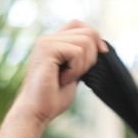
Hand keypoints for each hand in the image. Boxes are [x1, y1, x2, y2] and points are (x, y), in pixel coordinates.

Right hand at [0, 20, 107, 137]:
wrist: (36, 113)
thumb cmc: (53, 97)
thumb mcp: (74, 72)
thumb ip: (82, 56)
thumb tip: (101, 46)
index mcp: (53, 42)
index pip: (79, 24)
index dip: (95, 36)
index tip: (102, 52)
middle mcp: (48, 38)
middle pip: (88, 32)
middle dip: (92, 55)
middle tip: (76, 74)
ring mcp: (46, 42)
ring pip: (85, 41)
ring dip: (83, 65)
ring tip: (66, 78)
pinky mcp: (47, 49)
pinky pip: (77, 53)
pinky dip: (76, 70)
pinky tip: (61, 80)